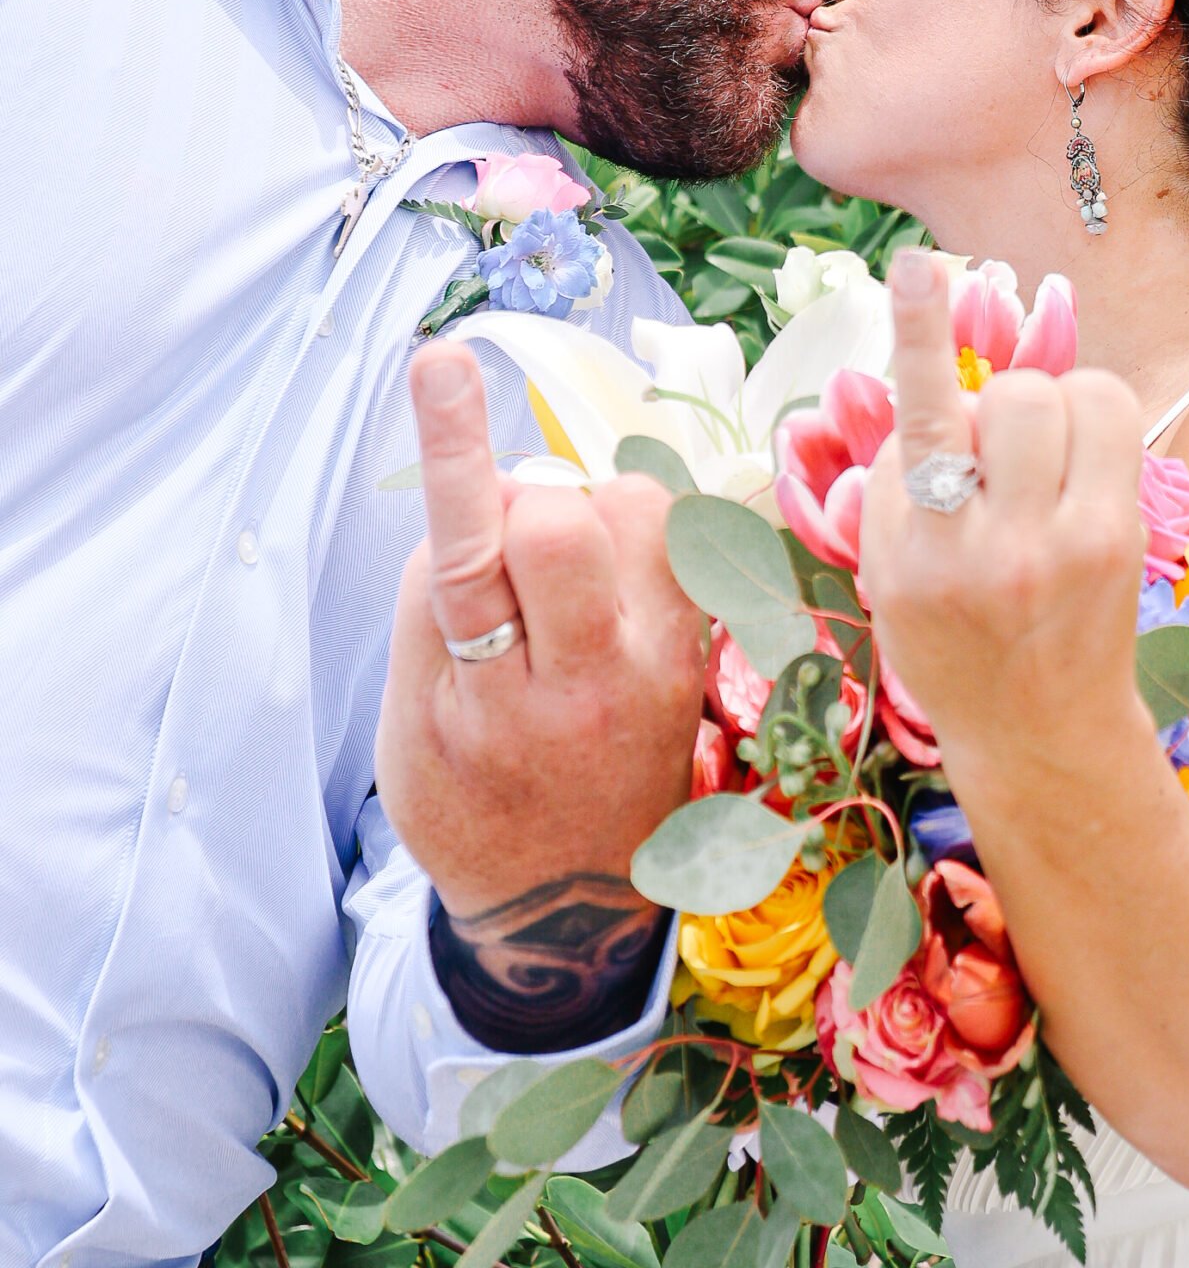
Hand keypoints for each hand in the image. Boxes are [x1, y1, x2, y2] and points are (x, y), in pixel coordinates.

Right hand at [377, 342, 704, 1045]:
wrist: (564, 906)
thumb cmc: (468, 794)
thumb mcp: (410, 724)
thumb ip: (432, 609)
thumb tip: (479, 501)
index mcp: (478, 701)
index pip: (463, 552)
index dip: (452, 448)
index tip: (443, 361)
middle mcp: (574, 687)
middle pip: (557, 522)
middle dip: (522, 504)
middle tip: (510, 560)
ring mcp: (652, 674)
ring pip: (633, 513)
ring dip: (589, 509)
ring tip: (567, 578)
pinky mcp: (700, 662)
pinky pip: (683, 541)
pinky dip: (642, 531)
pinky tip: (617, 577)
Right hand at [858, 252, 1147, 777]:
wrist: (1038, 733)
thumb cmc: (948, 640)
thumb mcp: (888, 574)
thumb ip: (898, 479)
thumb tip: (931, 383)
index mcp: (921, 555)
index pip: (922, 428)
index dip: (917, 335)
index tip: (917, 266)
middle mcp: (996, 548)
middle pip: (1013, 400)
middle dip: (1000, 405)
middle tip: (993, 456)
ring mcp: (1068, 543)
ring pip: (1068, 395)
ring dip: (1048, 405)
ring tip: (1035, 461)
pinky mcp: (1119, 537)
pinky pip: (1110, 416)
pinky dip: (1088, 419)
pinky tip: (1073, 466)